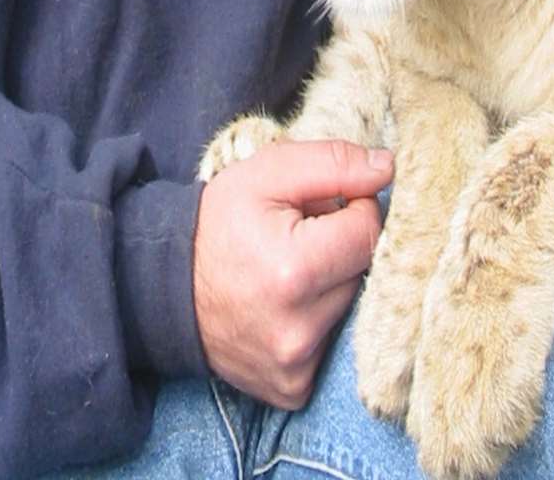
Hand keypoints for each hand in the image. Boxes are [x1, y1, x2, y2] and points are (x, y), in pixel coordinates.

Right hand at [192, 138, 392, 408]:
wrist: (166, 288)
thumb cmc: (218, 223)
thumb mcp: (267, 172)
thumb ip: (332, 163)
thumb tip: (387, 168)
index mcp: (294, 270)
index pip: (369, 231)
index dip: (354, 207)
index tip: (325, 205)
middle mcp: (299, 329)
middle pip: (363, 272)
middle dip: (342, 247)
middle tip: (301, 237)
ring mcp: (296, 366)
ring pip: (350, 308)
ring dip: (332, 284)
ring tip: (289, 271)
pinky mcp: (292, 389)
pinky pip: (331, 347)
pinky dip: (317, 322)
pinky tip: (285, 307)